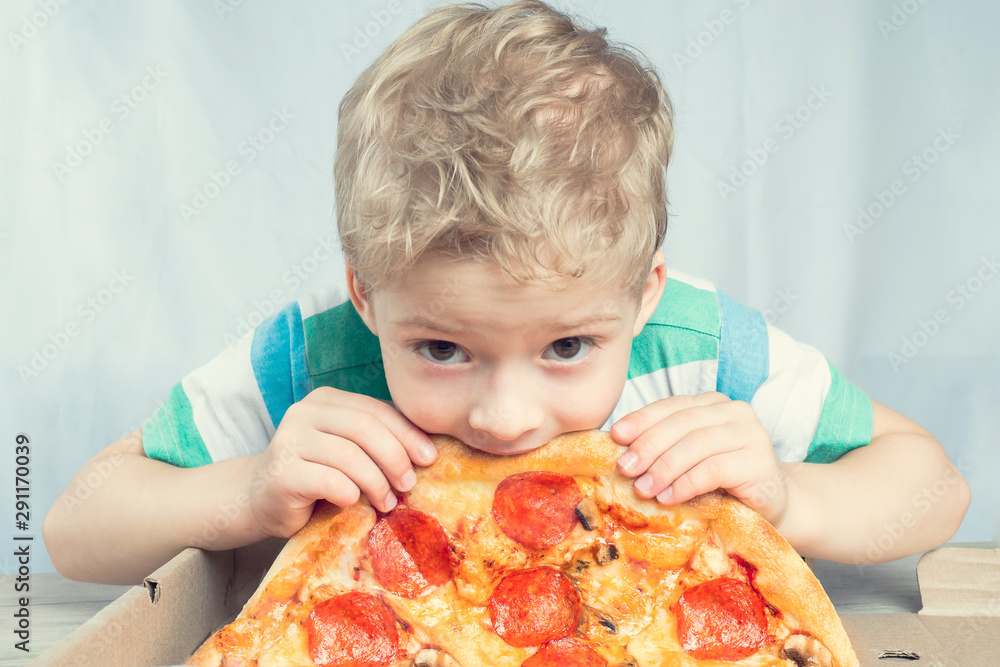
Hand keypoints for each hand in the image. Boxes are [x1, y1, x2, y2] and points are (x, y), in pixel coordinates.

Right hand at [245, 387, 437, 538]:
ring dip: (377, 483)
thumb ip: (377, 440)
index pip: (376, 410)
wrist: (260, 498)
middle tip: (409, 483)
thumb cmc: (316, 474)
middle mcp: (304, 412)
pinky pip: (330, 482)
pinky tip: (354, 504)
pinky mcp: (282, 473)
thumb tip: (426, 449)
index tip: (430, 457)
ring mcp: (289, 440)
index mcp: (326, 399)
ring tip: (387, 502)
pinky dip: (351, 495)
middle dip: (395, 457)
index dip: (407, 433)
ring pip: (349, 456)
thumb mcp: (348, 449)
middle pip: (365, 429)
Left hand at [610, 392, 787, 525]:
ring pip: (697, 444)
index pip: (672, 406)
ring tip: (643, 488)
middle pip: (682, 422)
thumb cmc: (724, 483)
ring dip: (664, 467)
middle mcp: (735, 411)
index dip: (642, 419)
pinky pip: (714, 469)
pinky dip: (686, 484)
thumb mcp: (690, 459)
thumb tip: (621, 453)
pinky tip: (668, 497)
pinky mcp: (760, 462)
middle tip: (625, 468)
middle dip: (648, 445)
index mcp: (713, 404)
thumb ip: (665, 448)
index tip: (616, 436)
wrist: (772, 506)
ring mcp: (752, 434)